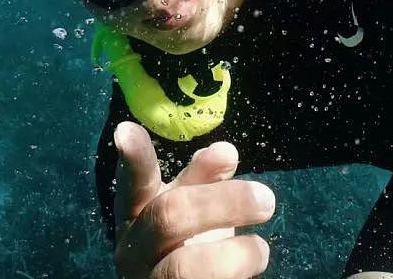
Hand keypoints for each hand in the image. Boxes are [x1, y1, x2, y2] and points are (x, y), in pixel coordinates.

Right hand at [113, 121, 274, 278]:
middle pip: (171, 216)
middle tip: (266, 199)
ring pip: (184, 268)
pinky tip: (249, 270)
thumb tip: (226, 152)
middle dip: (223, 203)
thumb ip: (204, 179)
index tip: (126, 129)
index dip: (133, 158)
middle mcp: (133, 248)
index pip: (134, 181)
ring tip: (259, 249)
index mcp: (135, 212)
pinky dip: (235, 278)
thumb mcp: (190, 204)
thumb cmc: (183, 241)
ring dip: (234, 256)